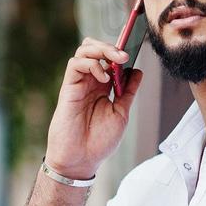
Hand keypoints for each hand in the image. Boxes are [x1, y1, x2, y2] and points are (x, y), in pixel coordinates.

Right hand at [45, 38, 144, 180]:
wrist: (81, 159)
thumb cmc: (99, 141)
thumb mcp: (121, 113)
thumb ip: (128, 92)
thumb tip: (137, 71)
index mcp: (103, 87)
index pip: (109, 59)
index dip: (119, 50)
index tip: (134, 46)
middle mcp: (90, 82)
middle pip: (95, 49)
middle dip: (110, 46)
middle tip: (125, 55)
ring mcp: (79, 84)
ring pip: (84, 51)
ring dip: (102, 50)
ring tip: (117, 60)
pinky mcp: (68, 88)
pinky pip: (75, 64)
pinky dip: (91, 64)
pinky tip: (103, 77)